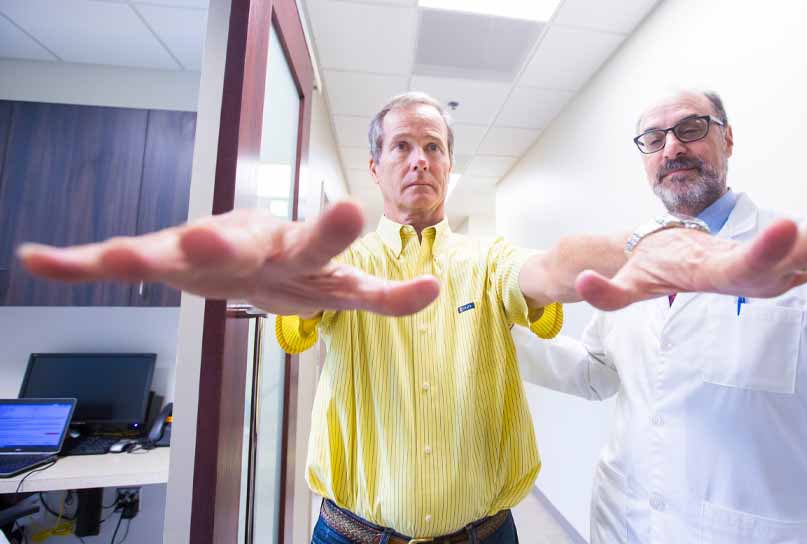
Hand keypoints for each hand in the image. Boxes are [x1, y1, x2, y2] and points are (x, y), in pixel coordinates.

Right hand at [17, 201, 439, 315]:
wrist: (242, 258)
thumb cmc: (291, 267)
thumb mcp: (340, 284)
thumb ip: (385, 294)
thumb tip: (436, 290)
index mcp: (294, 253)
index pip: (316, 243)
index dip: (332, 232)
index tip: (350, 207)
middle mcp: (247, 248)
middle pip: (231, 243)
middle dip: (222, 243)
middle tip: (203, 236)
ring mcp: (200, 255)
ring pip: (169, 253)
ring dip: (139, 256)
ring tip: (104, 259)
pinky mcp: (163, 262)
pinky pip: (121, 261)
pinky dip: (81, 264)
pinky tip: (38, 260)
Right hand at [575, 180, 806, 310]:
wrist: (677, 280)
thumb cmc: (655, 272)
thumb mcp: (629, 281)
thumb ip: (608, 290)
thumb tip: (581, 285)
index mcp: (719, 279)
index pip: (746, 268)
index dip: (767, 250)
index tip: (790, 225)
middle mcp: (756, 281)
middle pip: (802, 256)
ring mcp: (775, 276)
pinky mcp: (786, 267)